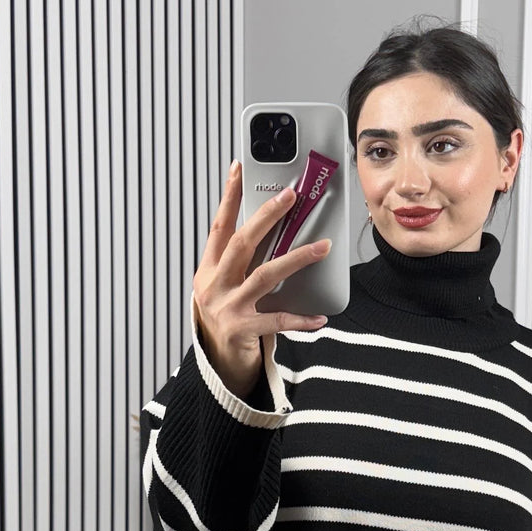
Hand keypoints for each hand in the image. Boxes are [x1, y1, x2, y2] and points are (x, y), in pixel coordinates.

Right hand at [192, 163, 330, 398]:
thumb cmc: (227, 316)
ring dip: (296, 259)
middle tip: (290, 196)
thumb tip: (270, 227)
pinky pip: (278, 321)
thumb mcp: (225, 284)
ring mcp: (227, 307)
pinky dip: (300, 319)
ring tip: (322, 248)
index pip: (219, 226)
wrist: (217, 361)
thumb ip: (241, 261)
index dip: (229, 197)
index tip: (238, 168)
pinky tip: (320, 317)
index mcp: (208, 269)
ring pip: (264, 275)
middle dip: (266, 216)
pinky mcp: (242, 329)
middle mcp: (214, 285)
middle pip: (241, 243)